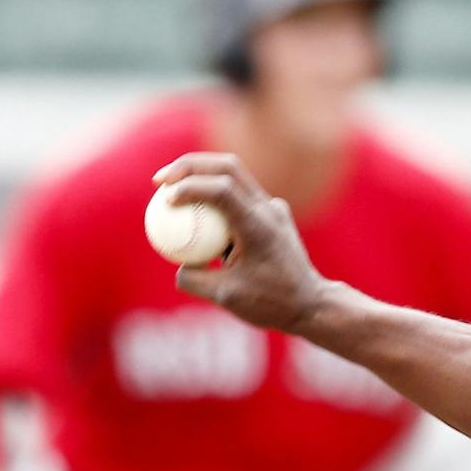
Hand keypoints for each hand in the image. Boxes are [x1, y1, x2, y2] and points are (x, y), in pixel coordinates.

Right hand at [151, 152, 331, 331]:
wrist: (311, 304)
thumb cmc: (271, 303)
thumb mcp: (225, 297)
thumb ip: (194, 279)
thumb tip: (176, 264)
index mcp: (258, 225)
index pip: (222, 189)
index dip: (189, 186)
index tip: (165, 198)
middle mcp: (268, 209)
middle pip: (226, 167)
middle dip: (188, 166)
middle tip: (159, 180)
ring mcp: (273, 208)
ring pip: (234, 176)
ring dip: (201, 177)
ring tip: (171, 191)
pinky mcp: (273, 214)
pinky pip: (239, 197)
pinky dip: (214, 198)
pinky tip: (194, 216)